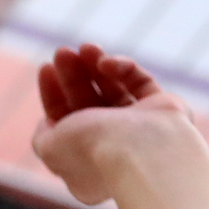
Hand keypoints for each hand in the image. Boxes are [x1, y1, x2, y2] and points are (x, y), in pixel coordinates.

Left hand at [30, 44, 193, 204]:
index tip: (46, 67)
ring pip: (113, 89)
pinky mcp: (165, 110)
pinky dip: (123, 69)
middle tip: (62, 52)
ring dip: (95, 64)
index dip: (53, 93)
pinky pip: (140, 82)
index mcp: (85, 161)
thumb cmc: (93, 150)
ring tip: (85, 47)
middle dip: (72, 75)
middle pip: (87, 102)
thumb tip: (48, 122)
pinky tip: (107, 64)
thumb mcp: (50, 147)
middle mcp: (113, 147)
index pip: (65, 122)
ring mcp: (140, 129)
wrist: (143, 152)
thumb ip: (43, 137)